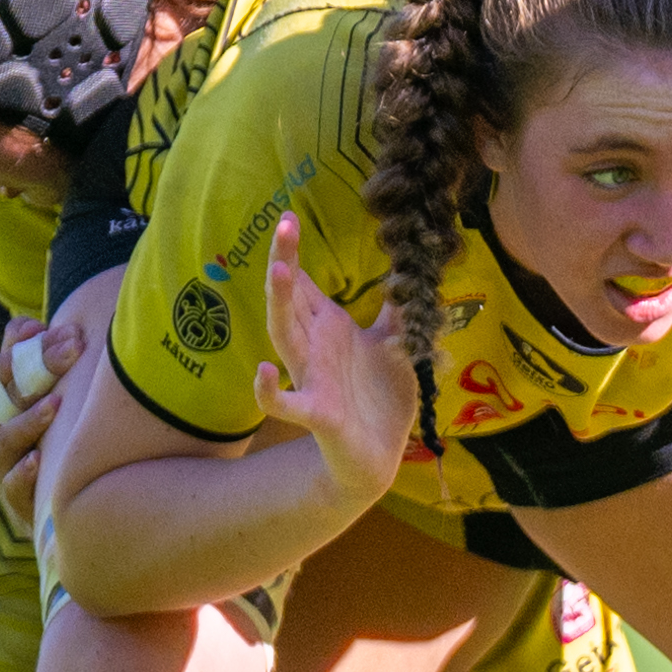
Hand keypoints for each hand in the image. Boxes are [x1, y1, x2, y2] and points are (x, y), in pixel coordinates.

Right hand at [0, 316, 83, 526]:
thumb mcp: (39, 393)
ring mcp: (1, 462)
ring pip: (6, 438)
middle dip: (39, 369)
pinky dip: (23, 471)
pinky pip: (13, 484)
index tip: (68, 332)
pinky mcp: (14, 495)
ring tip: (56, 404)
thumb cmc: (46, 432)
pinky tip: (39, 460)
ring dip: (29, 419)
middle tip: (73, 350)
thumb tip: (30, 325)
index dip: (32, 346)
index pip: (6, 366)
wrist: (48, 494)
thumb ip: (30, 356)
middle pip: (8, 395)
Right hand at [250, 213, 414, 500]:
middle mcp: (314, 349)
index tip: (286, 217)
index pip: (304, 284)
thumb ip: (397, 313)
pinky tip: (262, 372)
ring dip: (278, 306)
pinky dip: (269, 391)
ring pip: (284, 338)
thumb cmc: (381, 399)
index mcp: (330, 329)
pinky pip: (286, 404)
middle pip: (290, 299)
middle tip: (282, 225)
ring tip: (277, 272)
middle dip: (284, 262)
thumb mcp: (396, 347)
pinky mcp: (317, 413)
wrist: (379, 455)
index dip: (293, 253)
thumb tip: (409, 274)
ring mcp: (311, 379)